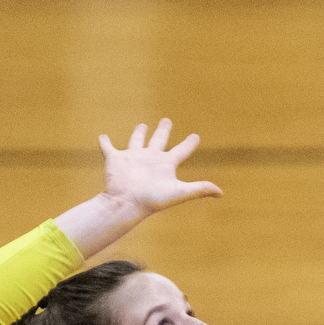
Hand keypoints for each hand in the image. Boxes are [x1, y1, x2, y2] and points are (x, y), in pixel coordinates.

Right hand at [98, 119, 221, 215]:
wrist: (126, 204)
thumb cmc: (152, 199)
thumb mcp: (178, 192)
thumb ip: (199, 189)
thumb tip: (221, 193)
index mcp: (165, 165)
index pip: (181, 151)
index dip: (189, 144)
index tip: (195, 136)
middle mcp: (150, 159)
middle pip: (159, 141)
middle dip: (163, 130)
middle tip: (167, 120)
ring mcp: (133, 158)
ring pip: (137, 141)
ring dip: (139, 133)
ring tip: (143, 125)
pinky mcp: (115, 159)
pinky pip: (109, 148)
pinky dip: (105, 142)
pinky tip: (102, 137)